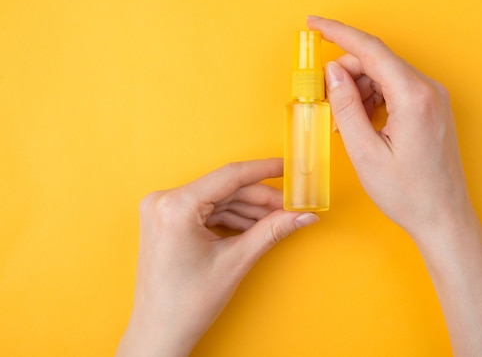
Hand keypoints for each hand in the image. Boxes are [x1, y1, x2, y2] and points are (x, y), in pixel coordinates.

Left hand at [116, 159, 318, 356]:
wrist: (159, 332)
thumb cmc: (185, 304)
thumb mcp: (235, 262)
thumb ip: (272, 231)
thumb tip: (303, 216)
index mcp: (175, 206)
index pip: (230, 176)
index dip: (264, 170)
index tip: (288, 167)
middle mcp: (164, 201)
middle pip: (226, 189)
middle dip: (261, 199)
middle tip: (292, 206)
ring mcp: (163, 210)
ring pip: (219, 199)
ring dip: (249, 209)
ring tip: (278, 220)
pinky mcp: (167, 220)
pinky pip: (207, 210)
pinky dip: (232, 217)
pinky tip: (255, 226)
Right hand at [307, 16, 470, 239]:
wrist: (443, 217)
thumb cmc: (408, 193)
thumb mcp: (365, 152)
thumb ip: (346, 106)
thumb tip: (333, 71)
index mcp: (413, 97)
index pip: (371, 49)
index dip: (338, 33)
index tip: (313, 24)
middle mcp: (429, 90)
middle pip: (377, 61)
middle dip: (345, 75)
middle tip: (325, 102)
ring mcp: (434, 98)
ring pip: (385, 75)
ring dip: (359, 90)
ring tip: (346, 123)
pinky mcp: (432, 108)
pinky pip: (396, 89)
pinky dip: (374, 99)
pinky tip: (363, 123)